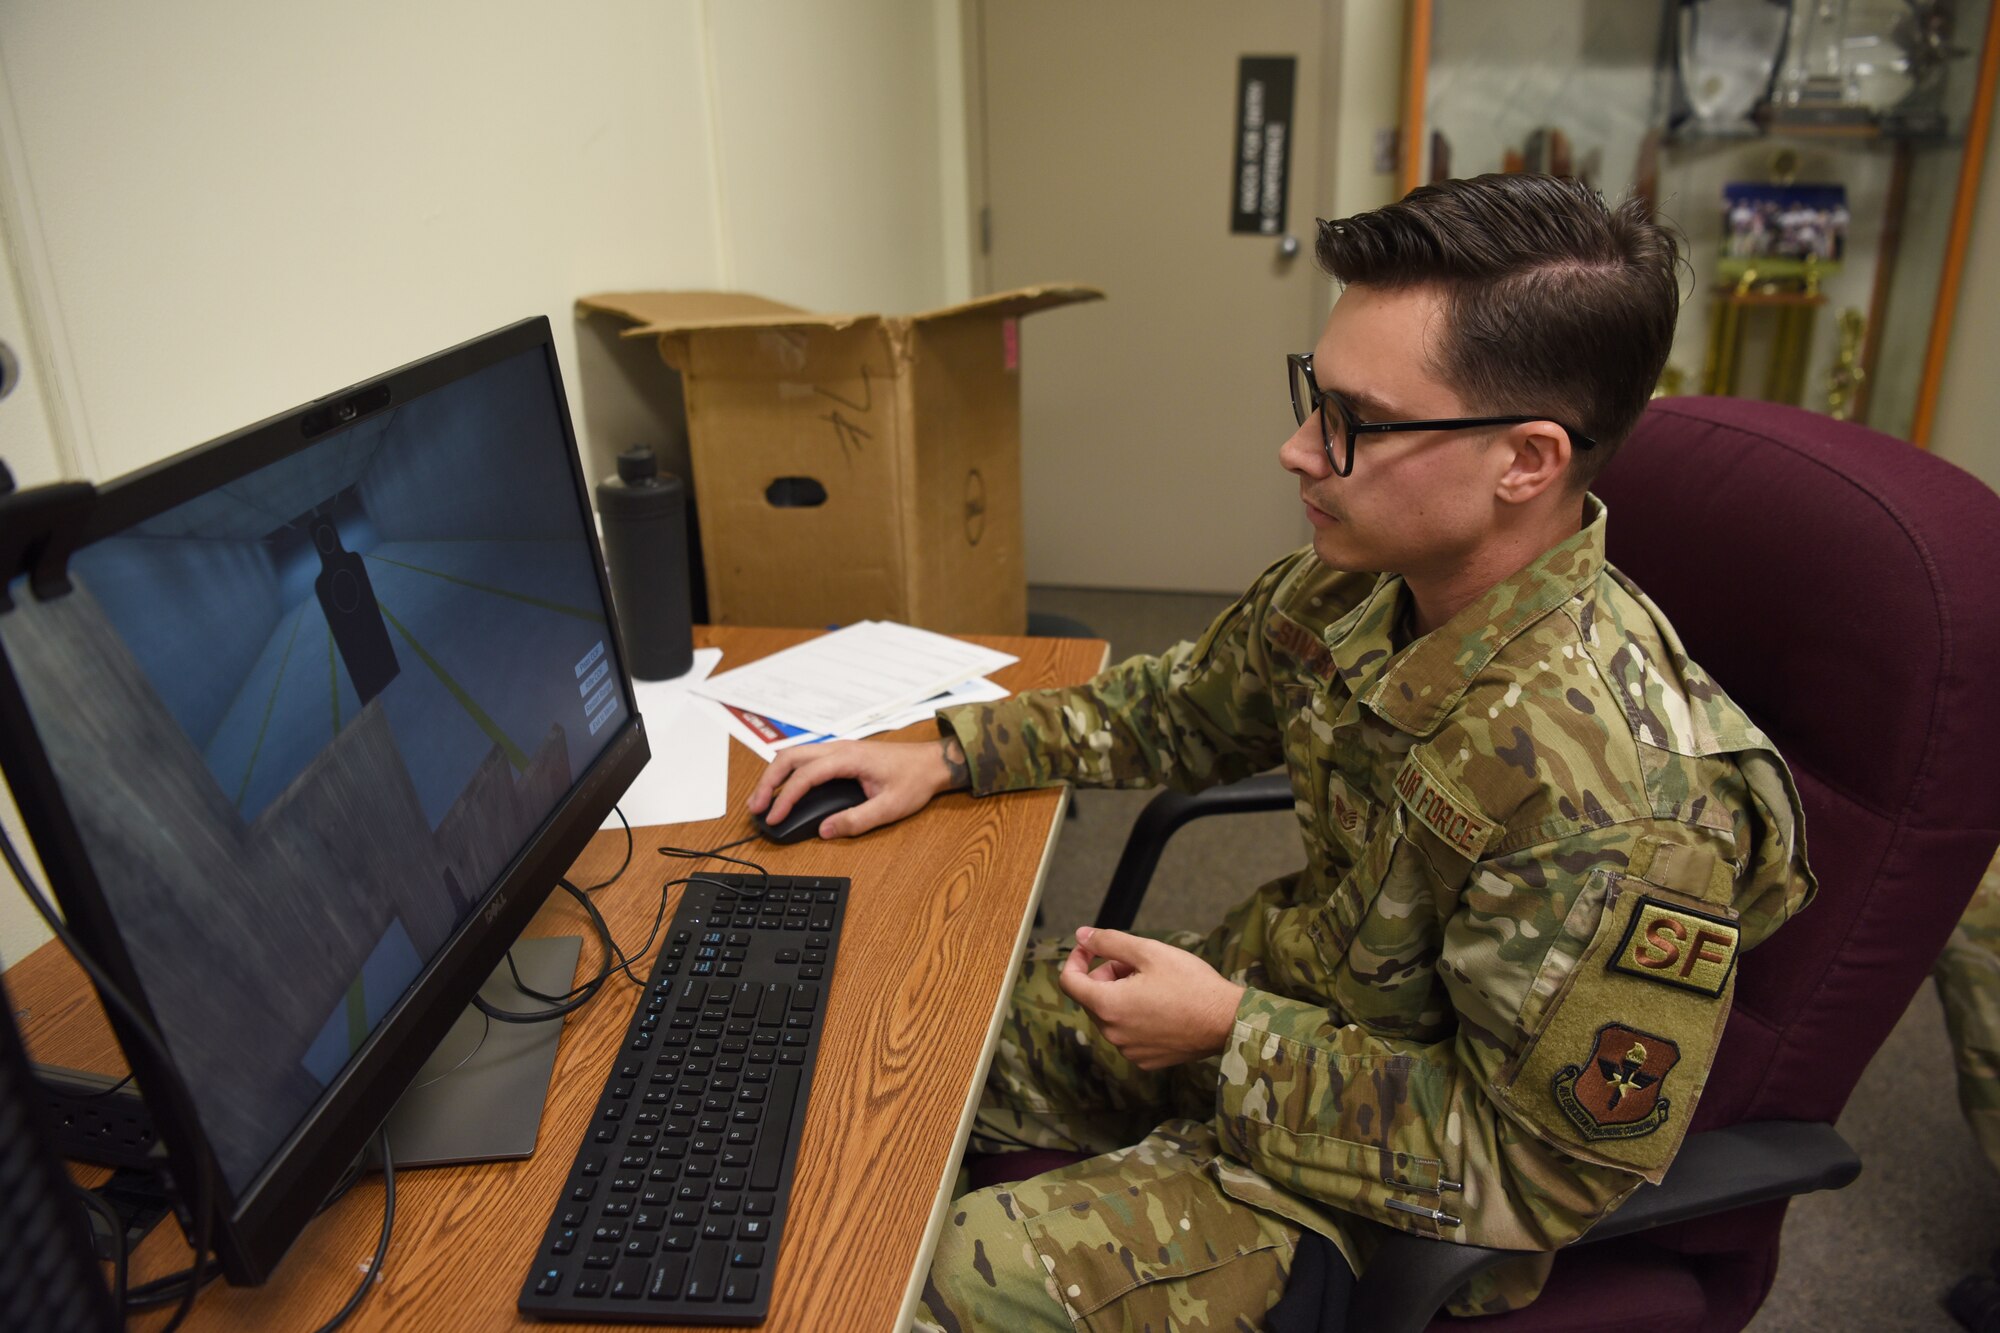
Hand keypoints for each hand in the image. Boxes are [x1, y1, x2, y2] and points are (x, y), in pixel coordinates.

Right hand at [746, 737, 966, 839]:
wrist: (933, 763)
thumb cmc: (915, 780)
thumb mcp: (889, 808)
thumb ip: (857, 820)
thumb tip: (825, 830)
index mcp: (849, 758)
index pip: (805, 776)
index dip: (785, 798)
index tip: (774, 818)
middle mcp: (839, 748)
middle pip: (789, 757)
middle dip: (768, 781)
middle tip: (755, 807)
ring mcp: (838, 749)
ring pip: (794, 755)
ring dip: (775, 775)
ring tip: (762, 801)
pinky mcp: (841, 755)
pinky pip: (806, 759)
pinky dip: (788, 773)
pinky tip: (783, 790)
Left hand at [1057, 927, 1246, 1070]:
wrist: (1227, 1021)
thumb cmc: (1191, 984)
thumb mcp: (1149, 952)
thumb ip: (1109, 942)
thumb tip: (1081, 935)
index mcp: (1108, 1006)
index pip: (1069, 982)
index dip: (1076, 959)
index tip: (1090, 947)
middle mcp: (1113, 1033)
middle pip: (1092, 997)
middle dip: (1107, 975)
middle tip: (1138, 963)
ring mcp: (1129, 1050)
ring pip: (1111, 1015)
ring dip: (1121, 996)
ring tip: (1154, 984)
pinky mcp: (1145, 1059)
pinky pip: (1128, 1033)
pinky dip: (1135, 1017)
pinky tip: (1162, 1007)